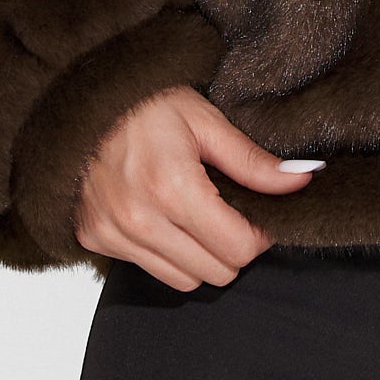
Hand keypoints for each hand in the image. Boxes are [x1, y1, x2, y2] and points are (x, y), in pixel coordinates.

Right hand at [74, 85, 319, 289]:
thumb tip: (302, 179)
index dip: (259, 234)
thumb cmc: (145, 103)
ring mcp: (113, 233)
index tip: (257, 213)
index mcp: (173, 188)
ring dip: (200, 256)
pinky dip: (165, 252)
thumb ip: (252, 161)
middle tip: (230, 213)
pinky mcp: (94, 238)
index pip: (238, 248)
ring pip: (184, 280)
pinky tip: (163, 216)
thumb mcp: (204, 120)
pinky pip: (148, 268)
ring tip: (197, 215)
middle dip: (233, 247)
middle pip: (216, 272)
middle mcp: (140, 220)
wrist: (77, 99)